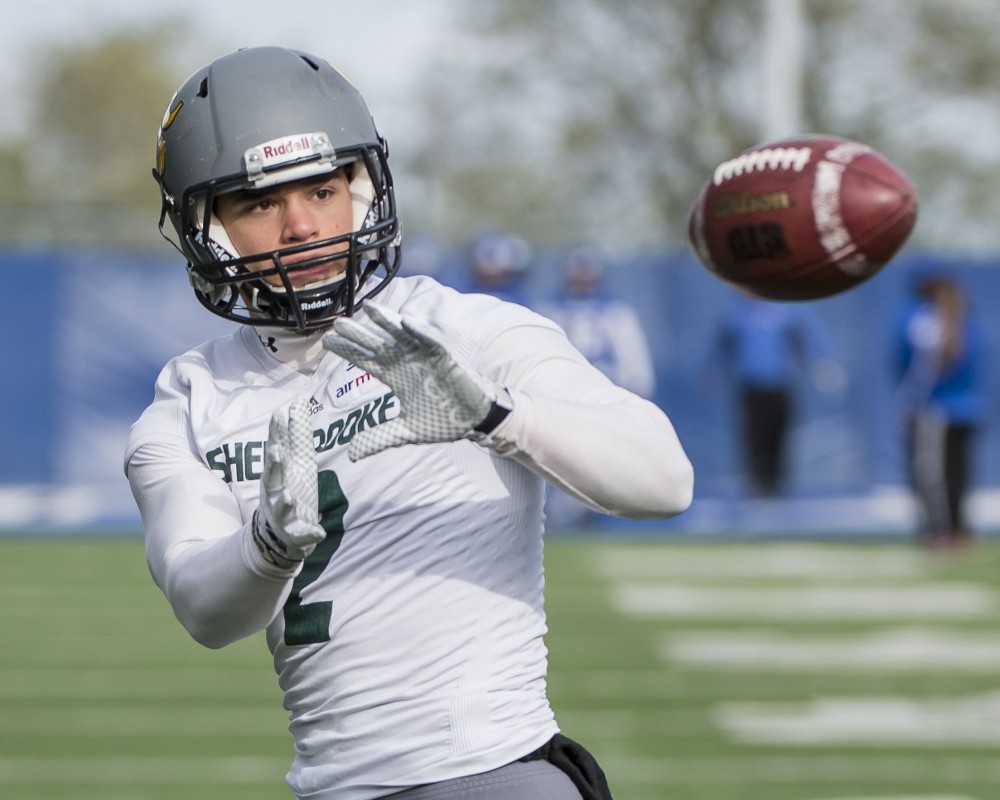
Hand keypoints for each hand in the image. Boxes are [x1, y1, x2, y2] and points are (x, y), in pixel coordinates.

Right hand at [252, 397, 325, 567]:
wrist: (280, 535)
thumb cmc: (289, 488)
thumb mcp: (297, 461)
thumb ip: (296, 434)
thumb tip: (297, 403)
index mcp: (278, 472)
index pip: (275, 449)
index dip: (276, 433)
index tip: (278, 414)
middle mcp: (275, 491)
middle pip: (271, 477)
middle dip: (273, 465)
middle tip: (276, 452)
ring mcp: (282, 514)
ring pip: (281, 508)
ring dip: (284, 502)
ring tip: (290, 497)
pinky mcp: (293, 534)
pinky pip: (300, 535)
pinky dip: (309, 534)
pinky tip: (319, 532)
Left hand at [322, 302, 509, 459]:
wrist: (473, 420)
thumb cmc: (441, 419)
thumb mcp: (405, 432)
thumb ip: (379, 438)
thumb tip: (352, 454)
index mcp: (395, 376)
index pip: (366, 360)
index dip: (348, 351)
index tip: (326, 342)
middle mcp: (406, 363)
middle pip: (378, 344)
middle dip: (359, 334)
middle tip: (338, 323)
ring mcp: (425, 358)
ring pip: (402, 336)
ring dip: (387, 322)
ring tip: (369, 308)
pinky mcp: (446, 359)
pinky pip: (433, 342)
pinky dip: (421, 332)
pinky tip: (407, 322)